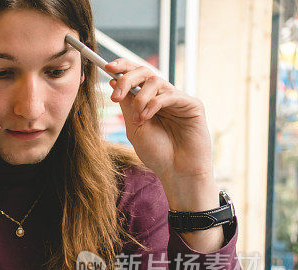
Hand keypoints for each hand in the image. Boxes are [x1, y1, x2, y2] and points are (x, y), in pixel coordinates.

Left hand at [106, 59, 218, 212]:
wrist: (176, 172)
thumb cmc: (157, 153)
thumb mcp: (134, 127)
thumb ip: (127, 105)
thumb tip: (114, 80)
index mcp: (148, 100)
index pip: (137, 75)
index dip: (123, 67)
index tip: (108, 66)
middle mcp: (163, 96)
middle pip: (145, 72)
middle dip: (126, 80)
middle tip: (115, 97)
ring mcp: (178, 99)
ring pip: (156, 81)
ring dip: (140, 99)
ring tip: (137, 119)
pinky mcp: (192, 105)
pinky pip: (170, 95)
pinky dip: (153, 104)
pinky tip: (146, 118)